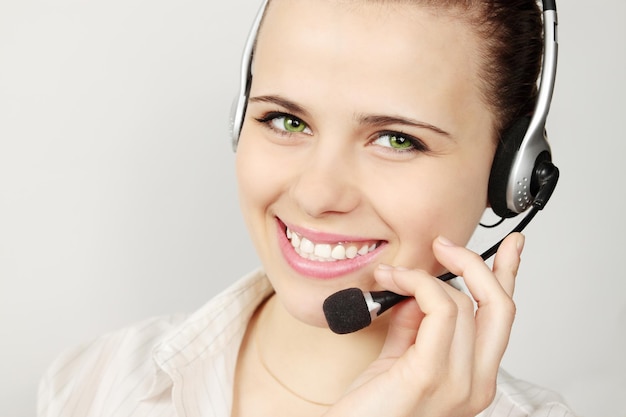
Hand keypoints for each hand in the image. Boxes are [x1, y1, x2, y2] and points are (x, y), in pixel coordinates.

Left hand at [324, 232, 524, 416]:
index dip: (509, 275)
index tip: (510, 246)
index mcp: (474, 378)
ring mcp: (458, 384)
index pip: (502, 318)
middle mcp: (476, 384)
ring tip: (391, 274)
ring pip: (462, 304)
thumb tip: (420, 290)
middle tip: (442, 246)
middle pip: (498, 306)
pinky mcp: (429, 375)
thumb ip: (416, 325)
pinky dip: (417, 284)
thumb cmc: (370, 407)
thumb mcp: (399, 357)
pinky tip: (395, 280)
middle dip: (473, 263)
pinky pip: (439, 310)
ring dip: (422, 275)